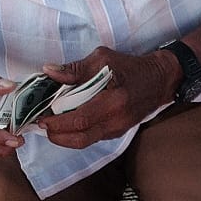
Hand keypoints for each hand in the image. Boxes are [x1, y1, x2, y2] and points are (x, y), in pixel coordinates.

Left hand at [38, 45, 180, 149]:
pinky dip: (75, 133)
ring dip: (64, 136)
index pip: (81, 119)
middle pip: (81, 138)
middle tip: (42, 125)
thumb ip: (75, 68)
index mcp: (114, 101)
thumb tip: (49, 72)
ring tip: (50, 125)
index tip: (42, 117)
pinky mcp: (116, 132)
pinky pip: (91, 137)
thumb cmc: (130, 67)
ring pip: (85, 141)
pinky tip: (66, 123)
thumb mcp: (103, 59)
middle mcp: (116, 120)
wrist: (158, 81)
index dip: (58, 122)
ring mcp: (117, 129)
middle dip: (57, 135)